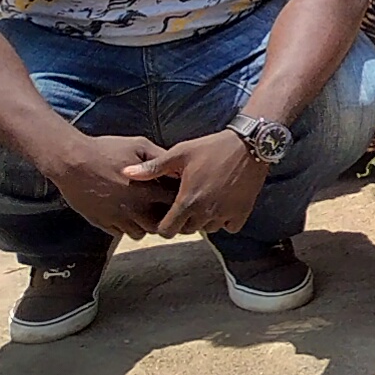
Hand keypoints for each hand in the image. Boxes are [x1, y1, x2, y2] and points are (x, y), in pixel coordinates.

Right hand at [48, 130, 172, 238]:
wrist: (72, 161)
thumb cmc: (106, 150)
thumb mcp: (139, 146)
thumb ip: (161, 158)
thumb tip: (176, 167)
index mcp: (148, 191)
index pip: (175, 205)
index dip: (178, 200)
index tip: (176, 194)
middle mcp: (135, 210)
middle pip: (160, 225)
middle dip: (164, 218)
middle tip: (161, 207)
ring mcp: (117, 219)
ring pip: (140, 233)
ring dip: (144, 224)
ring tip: (142, 211)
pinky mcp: (102, 223)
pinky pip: (120, 233)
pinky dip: (126, 227)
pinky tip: (124, 212)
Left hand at [128, 131, 270, 238]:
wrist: (250, 143)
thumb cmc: (211, 147)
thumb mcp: (180, 153)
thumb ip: (153, 168)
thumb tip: (125, 172)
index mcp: (187, 201)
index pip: (167, 231)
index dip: (164, 225)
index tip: (168, 214)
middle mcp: (206, 212)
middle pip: (187, 231)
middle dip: (184, 222)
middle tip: (186, 205)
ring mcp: (225, 213)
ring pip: (209, 229)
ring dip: (205, 221)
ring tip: (205, 203)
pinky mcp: (243, 211)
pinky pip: (230, 227)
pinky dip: (226, 220)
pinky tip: (223, 205)